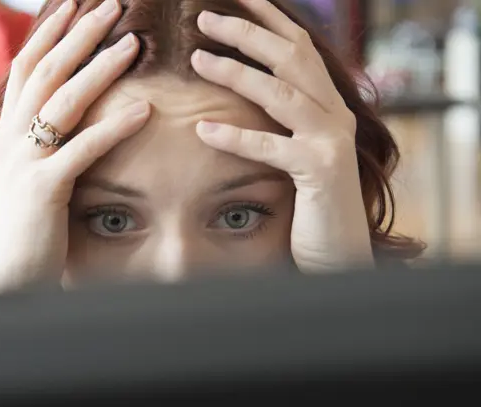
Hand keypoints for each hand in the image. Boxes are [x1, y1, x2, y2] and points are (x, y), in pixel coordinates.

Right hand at [0, 0, 150, 294]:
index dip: (51, 33)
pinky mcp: (43, 190)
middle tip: (111, 4)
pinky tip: (145, 108)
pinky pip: (82, 149)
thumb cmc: (28, 228)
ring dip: (99, 69)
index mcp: (8, 132)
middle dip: (78, 35)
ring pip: (62, 102)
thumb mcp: (32, 177)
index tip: (75, 5)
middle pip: (45, 72)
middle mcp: (10, 139)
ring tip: (133, 43)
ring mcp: (24, 163)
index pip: (27, 69)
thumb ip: (47, 146)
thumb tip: (76, 123)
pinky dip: (115, 126)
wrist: (8, 276)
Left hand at [192, 0, 373, 272]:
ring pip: (281, 94)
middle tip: (204, 18)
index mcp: (327, 105)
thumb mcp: (296, 155)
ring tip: (197, 58)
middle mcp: (335, 115)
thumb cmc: (310, 206)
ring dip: (237, 72)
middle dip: (247, 33)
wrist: (339, 253)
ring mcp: (331, 141)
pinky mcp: (321, 171)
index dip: (269, 19)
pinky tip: (204, 129)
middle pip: (290, 58)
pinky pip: (273, 148)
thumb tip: (240, 100)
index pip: (298, 49)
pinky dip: (237, 137)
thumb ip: (280, 125)